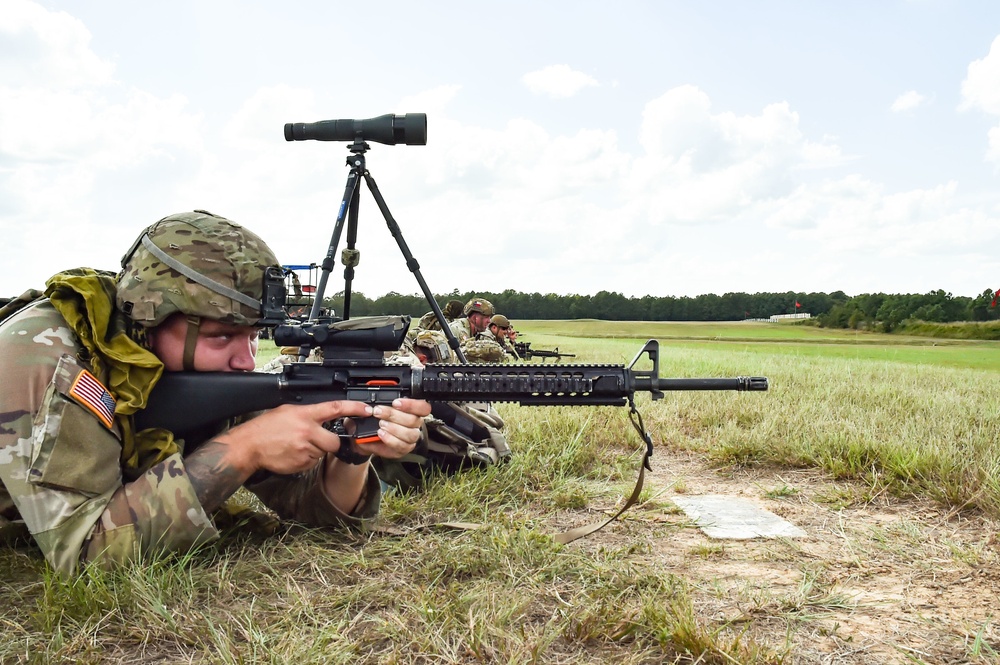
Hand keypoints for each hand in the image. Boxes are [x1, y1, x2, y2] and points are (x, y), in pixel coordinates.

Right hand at [216, 401, 373, 474]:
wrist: (250, 445)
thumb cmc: (267, 427)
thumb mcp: (288, 411)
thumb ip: (308, 413)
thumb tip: (324, 413)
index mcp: (305, 415)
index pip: (335, 408)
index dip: (354, 408)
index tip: (367, 409)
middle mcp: (308, 431)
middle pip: (334, 441)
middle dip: (330, 442)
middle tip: (316, 439)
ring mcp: (305, 449)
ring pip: (323, 452)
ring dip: (315, 450)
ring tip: (297, 444)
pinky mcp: (302, 463)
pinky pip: (313, 462)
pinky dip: (307, 459)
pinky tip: (294, 453)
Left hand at [353, 398, 431, 459]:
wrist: (366, 436)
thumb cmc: (375, 420)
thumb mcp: (379, 407)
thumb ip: (384, 402)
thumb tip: (381, 397)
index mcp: (413, 412)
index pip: (423, 408)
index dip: (412, 405)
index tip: (395, 403)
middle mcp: (415, 425)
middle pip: (414, 420)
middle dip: (394, 415)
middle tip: (378, 412)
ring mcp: (410, 438)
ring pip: (410, 434)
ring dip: (394, 428)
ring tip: (380, 424)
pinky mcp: (404, 449)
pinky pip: (402, 446)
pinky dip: (390, 439)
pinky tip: (381, 434)